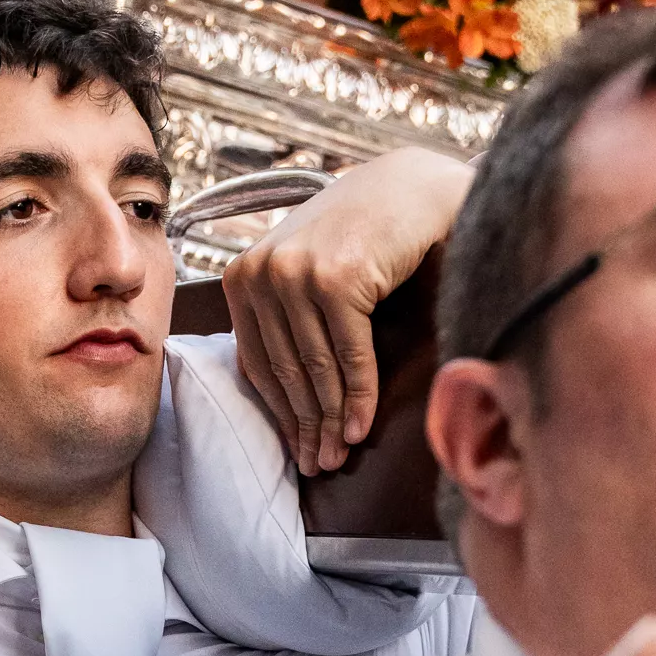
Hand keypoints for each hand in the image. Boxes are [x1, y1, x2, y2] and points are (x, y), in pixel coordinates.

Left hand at [223, 148, 474, 474]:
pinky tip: (361, 428)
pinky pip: (349, 356)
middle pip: (286, 371)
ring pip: (316, 369)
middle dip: (305, 425)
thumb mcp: (308, 273)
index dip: (279, 412)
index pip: (259, 361)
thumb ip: (287, 321)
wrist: (413, 189)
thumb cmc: (364, 235)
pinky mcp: (336, 281)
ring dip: (330, 420)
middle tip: (319, 465)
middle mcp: (261, 274)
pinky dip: (358, 396)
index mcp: (242, 276)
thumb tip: (287, 398)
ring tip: (339, 455)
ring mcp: (296, 276)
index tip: (296, 448)